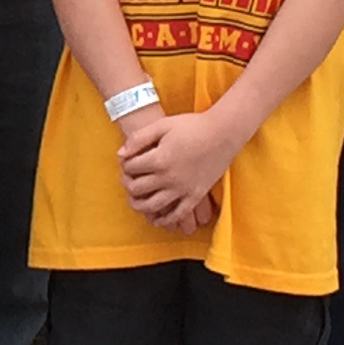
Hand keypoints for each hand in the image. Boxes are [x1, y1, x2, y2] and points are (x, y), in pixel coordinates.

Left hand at [119, 105, 235, 229]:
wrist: (223, 132)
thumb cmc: (192, 125)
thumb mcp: (162, 125)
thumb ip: (139, 138)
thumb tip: (120, 154)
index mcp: (159, 158)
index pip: (130, 168)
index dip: (124, 165)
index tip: (126, 163)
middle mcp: (169, 177)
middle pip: (137, 189)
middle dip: (128, 185)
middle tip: (128, 181)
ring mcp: (183, 188)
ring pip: (153, 206)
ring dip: (140, 206)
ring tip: (136, 202)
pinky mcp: (196, 195)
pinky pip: (178, 213)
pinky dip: (166, 220)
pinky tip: (158, 219)